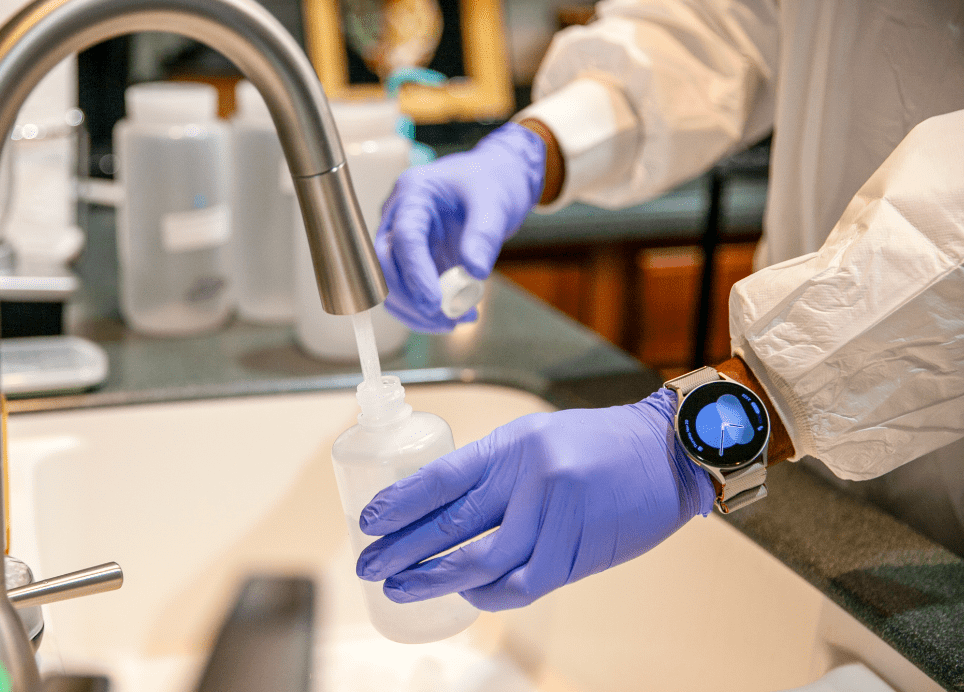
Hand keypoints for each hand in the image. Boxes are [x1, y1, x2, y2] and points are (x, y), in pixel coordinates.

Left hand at [355, 389, 714, 610]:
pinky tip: (467, 595)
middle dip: (403, 549)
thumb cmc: (596, 444)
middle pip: (453, 525)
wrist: (666, 455)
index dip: (401, 503)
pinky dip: (490, 594)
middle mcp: (531, 480)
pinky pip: (524, 583)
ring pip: (483, 562)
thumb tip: (441, 514)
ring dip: (436, 580)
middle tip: (369, 566)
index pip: (442, 478)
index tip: (368, 521)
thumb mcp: (535, 439)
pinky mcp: (578, 551)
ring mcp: (556, 518)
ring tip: (402, 588)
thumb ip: (492, 472)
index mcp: (513, 446)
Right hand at [375, 122, 545, 332]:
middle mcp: (398, 216)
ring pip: (389, 283)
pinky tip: (455, 316)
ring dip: (416, 311)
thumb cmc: (492, 182)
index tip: (435, 304)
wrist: (495, 180)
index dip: (416, 273)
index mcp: (413, 193)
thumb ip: (484, 235)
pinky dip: (424, 311)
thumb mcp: (495, 203)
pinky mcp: (412, 259)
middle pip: (385, 264)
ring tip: (456, 321)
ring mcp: (401, 239)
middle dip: (411, 298)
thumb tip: (475, 273)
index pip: (404, 238)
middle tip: (446, 320)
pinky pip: (406, 291)